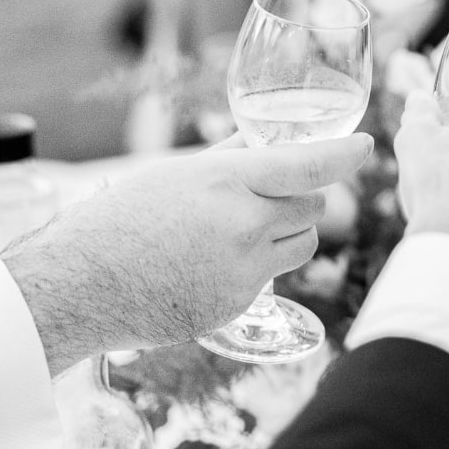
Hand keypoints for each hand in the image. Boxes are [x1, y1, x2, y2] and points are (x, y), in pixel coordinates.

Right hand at [0, 133, 372, 374]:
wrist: (81, 285)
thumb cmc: (122, 219)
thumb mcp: (177, 173)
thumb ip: (232, 160)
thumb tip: (270, 143)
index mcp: (228, 181)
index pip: (310, 165)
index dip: (346, 154)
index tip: (367, 147)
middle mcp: (244, 224)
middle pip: (314, 204)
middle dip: (302, 196)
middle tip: (271, 195)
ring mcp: (244, 270)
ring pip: (304, 242)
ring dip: (290, 231)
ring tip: (246, 228)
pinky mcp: (238, 304)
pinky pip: (272, 277)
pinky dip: (259, 266)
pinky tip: (215, 262)